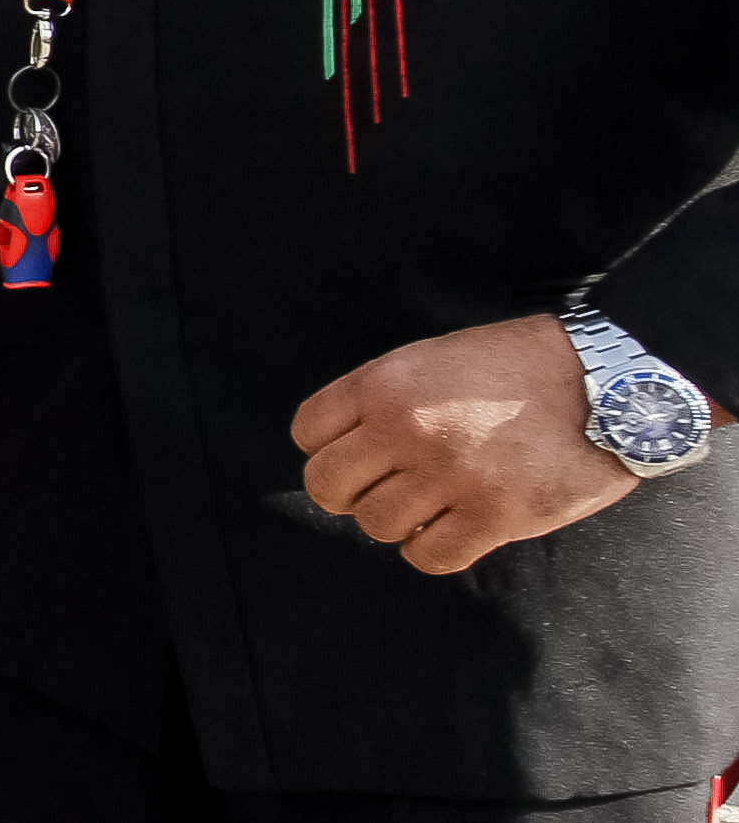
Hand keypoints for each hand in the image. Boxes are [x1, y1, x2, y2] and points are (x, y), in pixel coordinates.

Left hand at [292, 314, 639, 574]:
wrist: (605, 384)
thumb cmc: (519, 366)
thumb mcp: (433, 358)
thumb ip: (384, 398)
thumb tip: (347, 443)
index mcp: (384, 384)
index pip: (308, 432)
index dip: (326, 448)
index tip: (356, 455)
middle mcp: (406, 430)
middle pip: (327, 486)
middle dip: (347, 493)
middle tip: (380, 489)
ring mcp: (449, 476)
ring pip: (376, 525)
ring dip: (396, 522)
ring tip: (428, 505)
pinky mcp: (495, 516)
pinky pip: (430, 556)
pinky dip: (431, 550)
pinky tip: (451, 530)